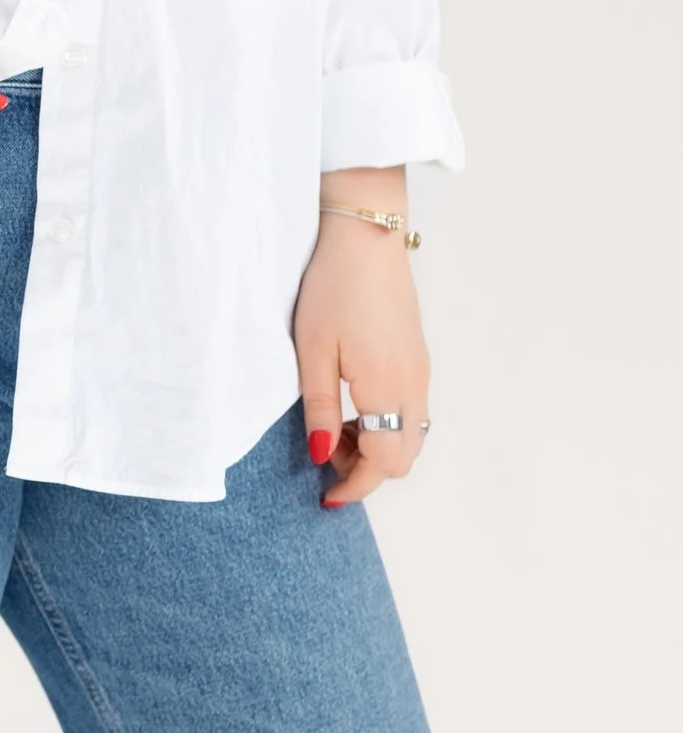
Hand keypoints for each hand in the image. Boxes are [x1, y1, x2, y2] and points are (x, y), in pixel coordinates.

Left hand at [295, 170, 428, 508]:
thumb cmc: (333, 288)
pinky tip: (354, 400)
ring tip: (337, 424)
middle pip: (404, 456)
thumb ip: (321, 410)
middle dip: (367, 468)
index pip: (383, 463)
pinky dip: (387, 422)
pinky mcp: (418, 356)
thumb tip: (323, 457)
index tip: (328, 496)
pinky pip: (411, 410)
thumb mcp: (312, 353)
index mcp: (388, 388)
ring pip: (411, 434)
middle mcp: (414, 384)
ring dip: (378, 444)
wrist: (365, 236)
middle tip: (327, 453)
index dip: (356, 486)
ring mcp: (421, 370)